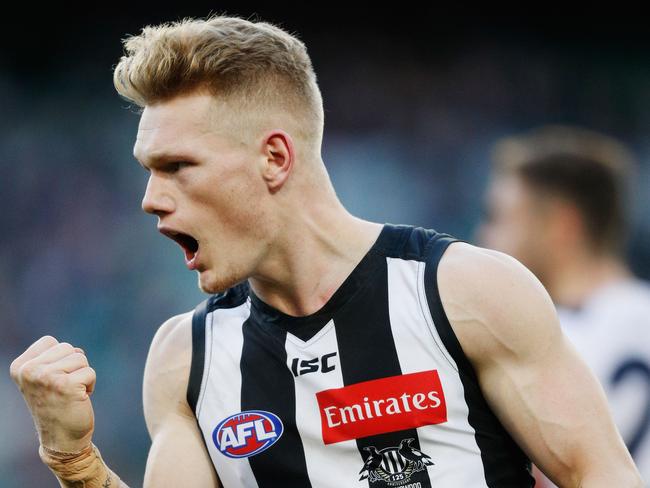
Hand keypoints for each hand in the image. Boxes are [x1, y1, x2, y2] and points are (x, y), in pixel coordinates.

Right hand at [9, 336, 95, 452]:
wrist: (61, 439)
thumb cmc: (56, 405)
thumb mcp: (43, 378)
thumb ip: (52, 358)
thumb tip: (76, 350)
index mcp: (20, 367)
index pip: (50, 341)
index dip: (60, 358)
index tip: (52, 379)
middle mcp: (28, 371)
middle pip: (67, 347)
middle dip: (73, 366)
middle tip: (63, 388)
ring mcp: (46, 377)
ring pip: (80, 358)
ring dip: (82, 375)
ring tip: (70, 393)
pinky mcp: (65, 385)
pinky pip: (90, 372)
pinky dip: (90, 385)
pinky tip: (78, 399)